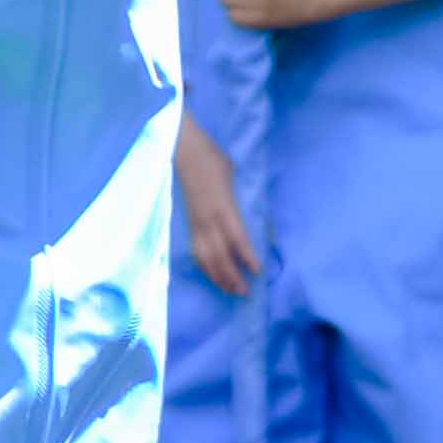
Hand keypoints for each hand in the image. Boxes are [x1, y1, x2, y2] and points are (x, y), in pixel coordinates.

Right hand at [178, 122, 259, 297]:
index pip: (236, 236)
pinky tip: (213, 276)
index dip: (246, 255)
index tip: (257, 271)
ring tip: (231, 291)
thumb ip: (243, 198)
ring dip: (218, 276)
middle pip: (219, 254)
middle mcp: (207, 218)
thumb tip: (259, 221)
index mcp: (222, 205)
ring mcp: (196, 222)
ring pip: (205, 256)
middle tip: (245, 291)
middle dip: (232, 275)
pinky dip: (205, 266)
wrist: (182, 151)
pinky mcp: (189, 224)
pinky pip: (196, 250)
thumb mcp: (233, 174)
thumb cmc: (212, 160)